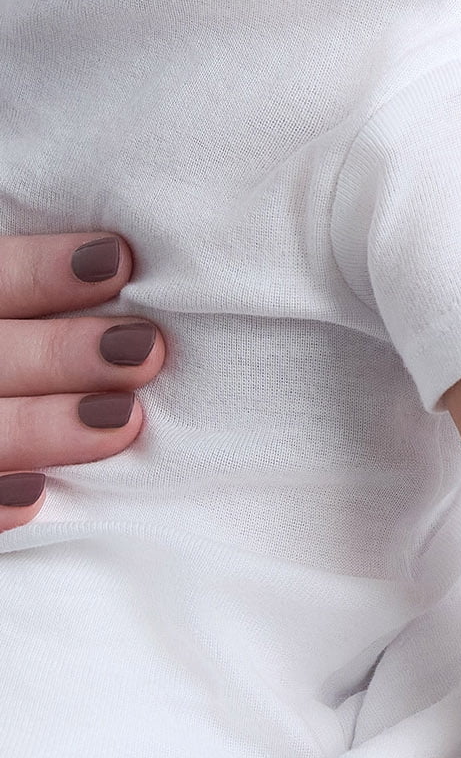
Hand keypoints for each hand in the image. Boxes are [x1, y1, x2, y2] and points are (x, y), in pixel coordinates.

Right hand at [0, 233, 163, 529]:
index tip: (116, 260)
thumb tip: (126, 267)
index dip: (40, 270)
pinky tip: (38, 497)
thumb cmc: (20, 370)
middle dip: (59, 351)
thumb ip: (40, 309)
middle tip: (145, 350)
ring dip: (40, 426)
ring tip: (124, 419)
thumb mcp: (17, 328)